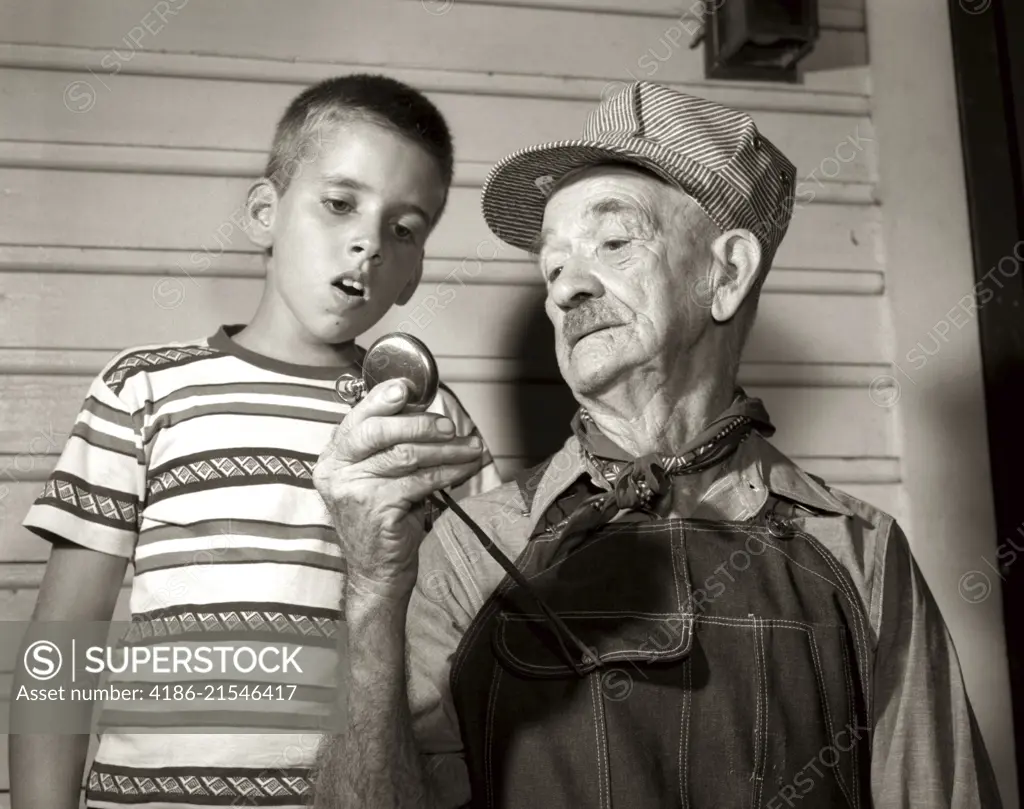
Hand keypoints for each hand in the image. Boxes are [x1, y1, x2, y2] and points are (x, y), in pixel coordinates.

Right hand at [313, 379, 484, 597]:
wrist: (377, 571)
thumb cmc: (384, 519)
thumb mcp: (378, 477)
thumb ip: (389, 447)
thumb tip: (426, 413)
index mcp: (333, 457)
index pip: (357, 419)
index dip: (382, 399)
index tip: (408, 388)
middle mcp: (335, 471)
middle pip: (379, 431)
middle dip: (420, 424)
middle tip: (449, 426)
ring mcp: (353, 489)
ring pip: (406, 455)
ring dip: (446, 450)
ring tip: (471, 448)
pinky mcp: (376, 507)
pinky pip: (420, 480)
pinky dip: (449, 471)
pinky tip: (465, 468)